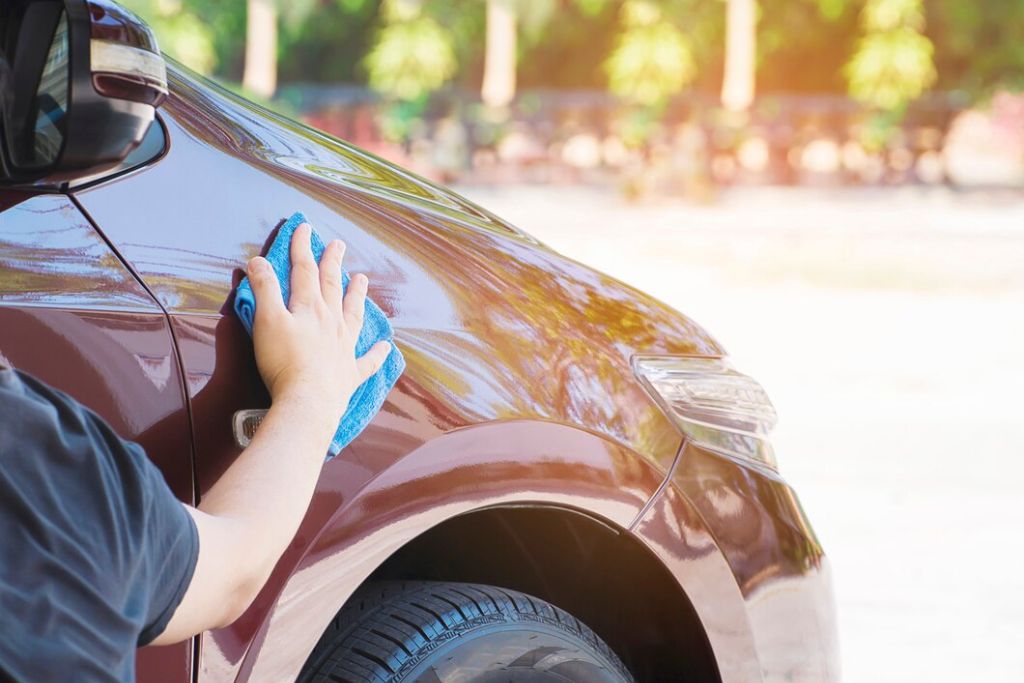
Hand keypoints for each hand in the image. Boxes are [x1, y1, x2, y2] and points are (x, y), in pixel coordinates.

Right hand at [246, 223, 390, 431]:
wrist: (308, 401)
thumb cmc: (284, 362)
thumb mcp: (266, 320)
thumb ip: (264, 289)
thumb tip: (258, 261)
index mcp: (310, 307)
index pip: (305, 270)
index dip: (302, 248)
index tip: (304, 228)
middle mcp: (332, 322)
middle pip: (332, 286)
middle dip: (333, 263)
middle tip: (338, 244)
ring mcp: (344, 347)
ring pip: (353, 314)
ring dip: (357, 295)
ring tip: (362, 279)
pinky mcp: (350, 373)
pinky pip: (368, 360)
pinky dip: (377, 353)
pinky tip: (386, 346)